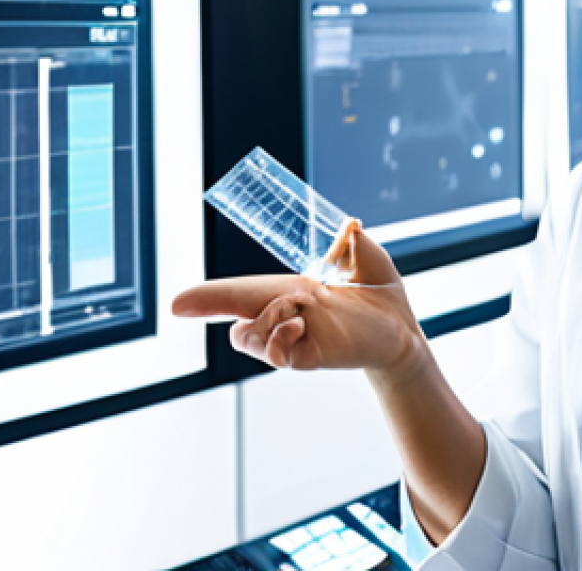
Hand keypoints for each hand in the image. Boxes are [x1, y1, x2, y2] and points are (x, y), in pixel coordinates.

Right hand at [171, 222, 425, 376]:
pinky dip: (279, 336)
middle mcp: (286, 314)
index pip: (241, 292)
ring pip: (246, 334)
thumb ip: (354, 240)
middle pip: (231, 313)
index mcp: (293, 288)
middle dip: (213, 302)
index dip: (208, 298)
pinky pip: (274, 354)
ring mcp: (294, 338)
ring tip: (301, 307)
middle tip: (233, 296)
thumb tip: (348, 224)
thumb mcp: (368, 257)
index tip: (176, 303)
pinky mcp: (308, 357)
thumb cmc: (383, 294)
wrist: (405, 330)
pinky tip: (302, 324)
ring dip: (267, 315)